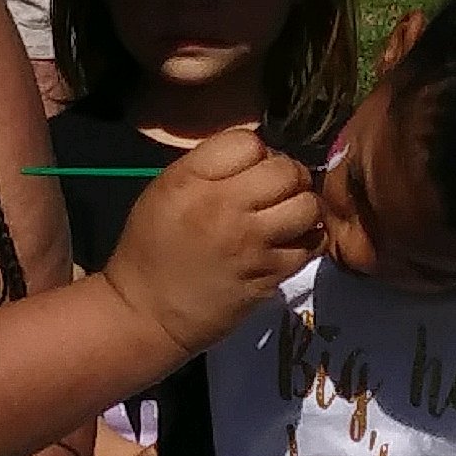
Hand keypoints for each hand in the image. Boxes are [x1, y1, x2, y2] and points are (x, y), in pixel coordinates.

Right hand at [103, 129, 319, 354]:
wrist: (147, 313)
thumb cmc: (150, 249)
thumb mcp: (165, 192)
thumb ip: (210, 169)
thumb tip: (259, 158)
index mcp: (191, 180)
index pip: (249, 142)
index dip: (255, 153)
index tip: (249, 170)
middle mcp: (224, 206)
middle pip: (285, 170)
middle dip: (287, 176)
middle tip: (276, 192)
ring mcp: (251, 244)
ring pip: (307, 206)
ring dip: (302, 208)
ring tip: (287, 217)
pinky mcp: (268, 276)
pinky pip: (309, 245)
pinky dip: (305, 241)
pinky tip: (289, 243)